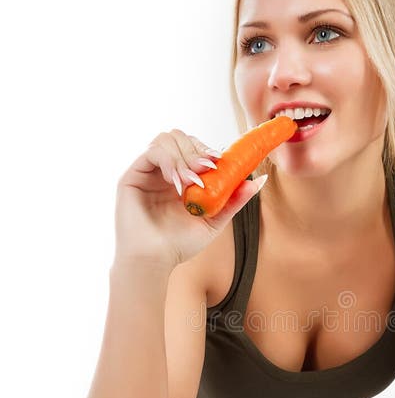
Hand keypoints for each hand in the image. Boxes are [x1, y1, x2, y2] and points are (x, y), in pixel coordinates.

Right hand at [114, 128, 262, 268]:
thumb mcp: (213, 221)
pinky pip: (153, 152)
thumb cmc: (179, 245)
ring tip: (191, 182)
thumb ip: (233, 200)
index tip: (219, 160)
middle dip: (197, 150)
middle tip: (207, 169)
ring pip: (166, 139)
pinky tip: (177, 183)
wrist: (155, 260)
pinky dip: (169, 162)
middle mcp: (162, 171)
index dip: (207, 149)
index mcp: (179, 178)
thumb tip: (259, 181)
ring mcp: (147, 172)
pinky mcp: (132, 176)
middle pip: (181, 137)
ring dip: (184, 156)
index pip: (194, 148)